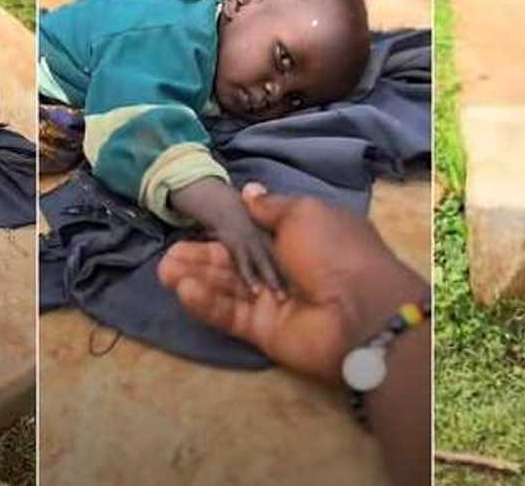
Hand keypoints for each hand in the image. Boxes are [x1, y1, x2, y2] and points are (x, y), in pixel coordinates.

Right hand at [158, 183, 423, 384]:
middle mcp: (283, 271)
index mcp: (298, 240)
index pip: (252, 235)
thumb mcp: (304, 214)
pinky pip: (230, 315)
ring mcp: (271, 303)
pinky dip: (206, 303)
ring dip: (196, 279)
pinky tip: (182, 290)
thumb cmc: (334, 251)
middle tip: (168, 257)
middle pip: (233, 265)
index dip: (225, 232)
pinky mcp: (262, 331)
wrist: (359, 310)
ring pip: (226, 290)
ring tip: (165, 271)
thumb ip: (271, 208)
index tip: (197, 226)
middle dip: (201, 259)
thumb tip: (249, 193)